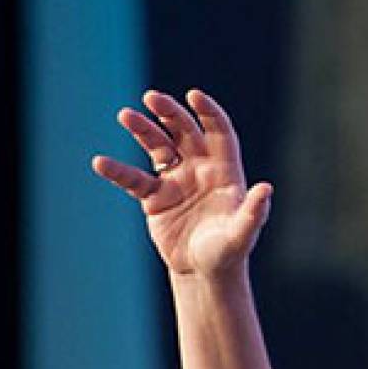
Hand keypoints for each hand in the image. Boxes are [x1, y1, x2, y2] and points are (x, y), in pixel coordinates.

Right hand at [91, 88, 271, 279]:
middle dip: (169, 113)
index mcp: (224, 171)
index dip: (208, 113)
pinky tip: (100, 163)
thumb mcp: (242, 233)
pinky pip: (133, 179)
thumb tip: (266, 188)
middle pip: (184, 132)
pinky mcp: (155, 197)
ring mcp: (175, 180)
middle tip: (152, 98)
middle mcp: (200, 169)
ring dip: (143, 129)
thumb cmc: (228, 251)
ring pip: (157, 147)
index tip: (194, 96)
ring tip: (126, 115)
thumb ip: (254, 212)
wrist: (203, 273)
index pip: (218, 132)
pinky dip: (117, 171)